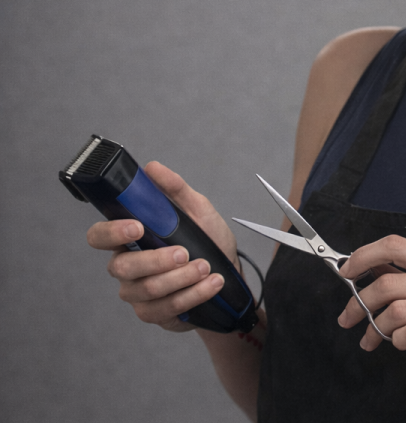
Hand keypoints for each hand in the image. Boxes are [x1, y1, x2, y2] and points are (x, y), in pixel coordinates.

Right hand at [86, 161, 236, 332]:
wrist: (230, 273)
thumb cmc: (208, 239)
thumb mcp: (197, 209)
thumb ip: (175, 189)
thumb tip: (152, 168)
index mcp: (131, 238)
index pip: (99, 236)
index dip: (112, 233)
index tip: (137, 226)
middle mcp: (127, 266)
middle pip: (122, 267)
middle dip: (157, 260)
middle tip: (185, 252)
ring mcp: (138, 293)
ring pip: (148, 289)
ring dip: (182, 278)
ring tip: (207, 267)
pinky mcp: (154, 313)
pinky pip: (167, 308)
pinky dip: (194, 294)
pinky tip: (211, 283)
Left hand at [337, 235, 405, 393]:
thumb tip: (371, 264)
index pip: (394, 244)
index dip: (363, 255)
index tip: (345, 271)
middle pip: (387, 282)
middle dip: (358, 302)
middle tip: (348, 318)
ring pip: (396, 310)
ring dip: (375, 328)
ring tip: (372, 338)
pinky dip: (397, 341)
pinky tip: (399, 344)